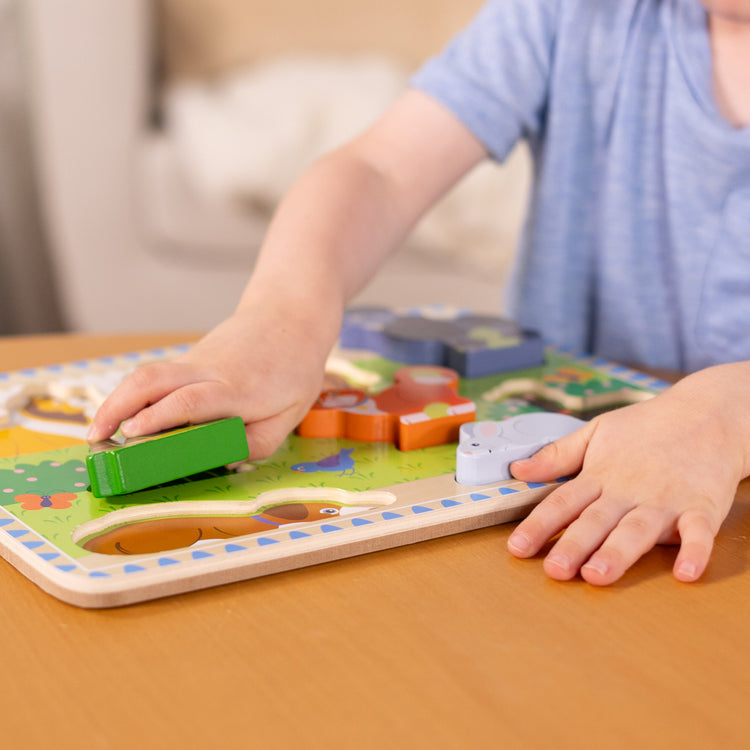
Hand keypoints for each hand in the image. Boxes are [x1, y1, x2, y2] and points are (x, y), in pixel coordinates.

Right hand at [87, 294, 339, 460]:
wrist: (288, 317)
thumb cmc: (293, 369)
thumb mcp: (290, 414)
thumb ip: (258, 442)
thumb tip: (220, 461)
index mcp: (237, 388)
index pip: (191, 399)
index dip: (160, 416)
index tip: (132, 433)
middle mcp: (209, 371)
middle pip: (154, 380)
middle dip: (118, 406)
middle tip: (96, 438)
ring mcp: (196, 361)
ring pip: (147, 374)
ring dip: (117, 400)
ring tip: (98, 431)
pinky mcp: (189, 359)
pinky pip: (157, 376)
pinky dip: (134, 396)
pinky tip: (125, 418)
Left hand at [506, 364, 749, 584]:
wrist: (707, 413)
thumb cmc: (648, 427)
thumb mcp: (596, 432)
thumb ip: (557, 455)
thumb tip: (518, 469)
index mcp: (601, 475)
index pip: (563, 502)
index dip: (539, 525)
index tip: (518, 547)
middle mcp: (628, 490)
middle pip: (596, 521)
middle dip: (574, 546)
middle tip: (555, 570)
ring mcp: (665, 500)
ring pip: (637, 530)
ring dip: (618, 553)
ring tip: (599, 574)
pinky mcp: (702, 506)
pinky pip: (699, 532)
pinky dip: (694, 551)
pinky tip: (685, 572)